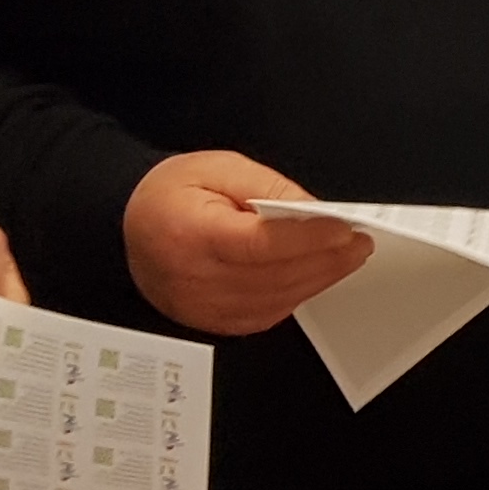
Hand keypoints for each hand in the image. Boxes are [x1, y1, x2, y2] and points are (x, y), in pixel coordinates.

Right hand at [122, 153, 372, 336]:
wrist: (128, 224)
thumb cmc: (169, 194)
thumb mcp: (218, 168)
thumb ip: (268, 187)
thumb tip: (314, 209)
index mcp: (189, 235)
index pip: (259, 244)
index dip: (307, 238)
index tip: (344, 229)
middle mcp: (192, 278)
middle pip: (274, 276)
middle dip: (326, 259)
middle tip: (359, 243)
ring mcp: (199, 306)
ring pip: (275, 300)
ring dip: (318, 279)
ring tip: (346, 257)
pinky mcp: (209, 320)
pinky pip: (264, 316)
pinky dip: (295, 296)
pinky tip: (315, 277)